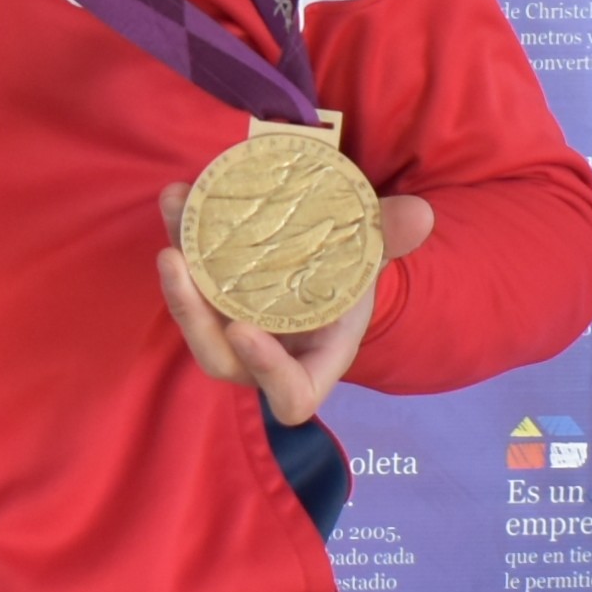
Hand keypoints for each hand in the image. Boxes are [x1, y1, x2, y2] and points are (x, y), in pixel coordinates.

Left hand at [158, 191, 435, 427]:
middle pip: (219, 358)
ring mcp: (230, 330)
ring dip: (177, 274)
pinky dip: (179, 237)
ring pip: (194, 317)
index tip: (245, 330)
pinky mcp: (208, 300)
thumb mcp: (373, 257)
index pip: (291, 395)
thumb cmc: (353, 276)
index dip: (268, 373)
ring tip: (172, 219)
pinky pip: (187, 278)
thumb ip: (391, 240)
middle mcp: (264, 355)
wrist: (324, 261)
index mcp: (313, 362)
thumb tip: (419, 214)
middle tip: (178, 263)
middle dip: (193, 317)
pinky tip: (177, 196)